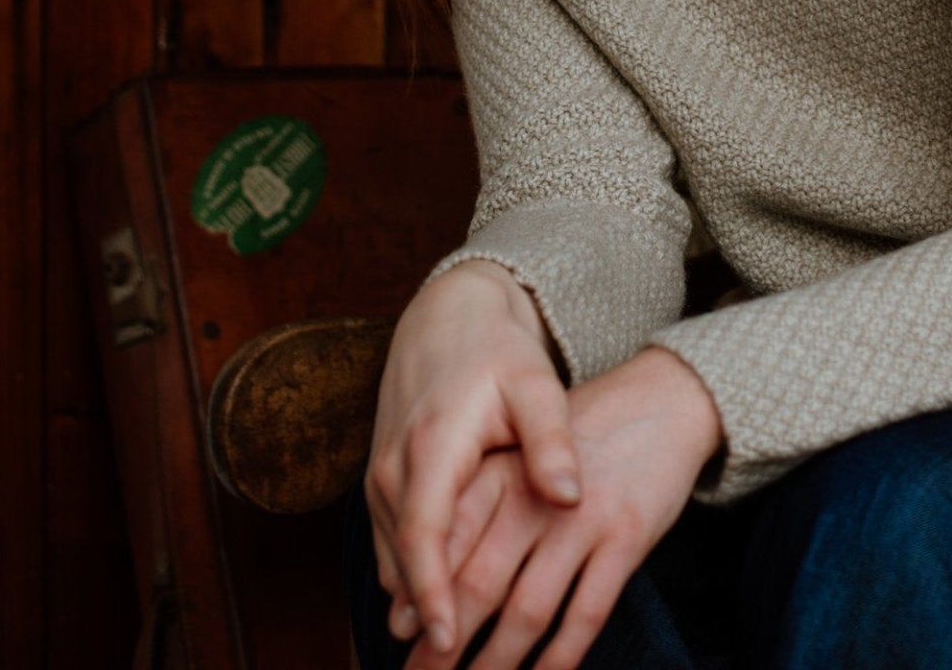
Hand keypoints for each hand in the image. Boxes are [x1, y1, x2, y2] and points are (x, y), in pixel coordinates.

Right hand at [366, 260, 583, 657]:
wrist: (446, 316)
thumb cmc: (496, 352)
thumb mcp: (534, 384)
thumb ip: (552, 439)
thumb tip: (570, 495)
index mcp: (432, 447)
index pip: (422, 535)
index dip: (432, 592)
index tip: (448, 639)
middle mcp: (394, 468)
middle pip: (400, 561)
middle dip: (420, 620)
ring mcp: (381, 476)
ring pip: (391, 558)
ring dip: (412, 607)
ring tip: (441, 662)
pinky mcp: (383, 481)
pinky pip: (391, 544)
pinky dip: (410, 580)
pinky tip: (436, 616)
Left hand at [405, 344, 724, 669]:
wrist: (661, 400)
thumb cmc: (581, 439)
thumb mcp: (522, 452)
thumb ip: (478, 509)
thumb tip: (420, 587)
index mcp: (502, 469)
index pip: (449, 542)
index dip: (421, 596)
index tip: (400, 635)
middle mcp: (536, 495)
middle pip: (479, 584)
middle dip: (445, 644)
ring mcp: (583, 519)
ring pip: (527, 610)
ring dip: (496, 662)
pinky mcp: (626, 538)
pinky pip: (586, 614)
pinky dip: (559, 656)